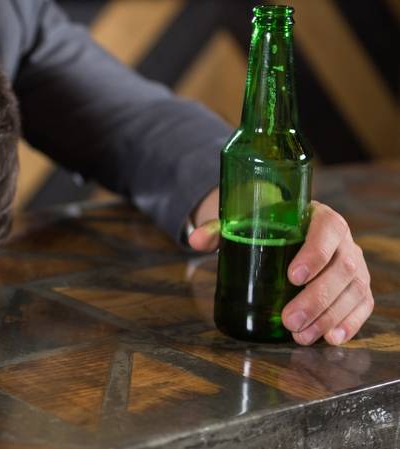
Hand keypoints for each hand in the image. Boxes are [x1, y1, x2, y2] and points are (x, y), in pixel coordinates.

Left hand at [188, 190, 372, 345]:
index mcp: (320, 217)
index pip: (326, 232)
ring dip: (329, 317)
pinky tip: (331, 338)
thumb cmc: (268, 226)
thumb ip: (219, 229)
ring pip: (353, 291)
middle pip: (341, 269)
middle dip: (316, 298)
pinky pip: (362, 305)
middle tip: (290, 320)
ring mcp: (355, 265)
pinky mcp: (358, 286)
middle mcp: (344, 241)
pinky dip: (350, 323)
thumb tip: (194, 239)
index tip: (293, 276)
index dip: (315, 254)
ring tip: (301, 335)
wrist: (290, 229)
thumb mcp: (246, 221)